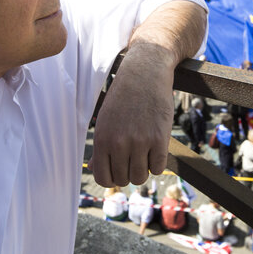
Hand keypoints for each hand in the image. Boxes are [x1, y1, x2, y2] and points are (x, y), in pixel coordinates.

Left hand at [89, 44, 175, 186]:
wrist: (145, 73)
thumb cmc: (123, 97)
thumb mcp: (105, 119)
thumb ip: (101, 147)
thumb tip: (93, 170)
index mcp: (102, 139)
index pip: (103, 178)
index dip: (112, 178)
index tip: (119, 169)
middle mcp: (119, 143)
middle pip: (124, 180)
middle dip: (129, 172)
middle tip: (134, 156)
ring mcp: (140, 141)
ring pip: (141, 177)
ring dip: (144, 169)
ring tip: (145, 153)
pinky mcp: (160, 138)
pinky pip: (158, 168)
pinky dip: (157, 163)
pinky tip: (156, 148)